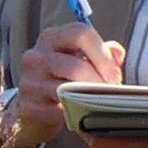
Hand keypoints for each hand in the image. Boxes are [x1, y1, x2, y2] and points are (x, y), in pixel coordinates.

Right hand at [5, 24, 125, 147]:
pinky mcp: (31, 107)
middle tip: (113, 92)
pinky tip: (86, 114)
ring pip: (67, 89)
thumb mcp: (79, 57)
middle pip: (75, 65)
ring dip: (90, 97)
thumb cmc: (62, 77)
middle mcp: (36, 57)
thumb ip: (102, 51)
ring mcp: (31, 83)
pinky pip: (60, 111)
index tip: (115, 73)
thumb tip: (117, 54)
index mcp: (52, 38)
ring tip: (104, 102)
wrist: (32, 106)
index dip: (102, 53)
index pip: (80, 34)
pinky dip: (76, 113)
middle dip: (99, 80)